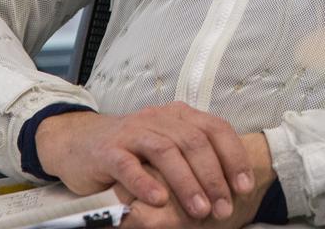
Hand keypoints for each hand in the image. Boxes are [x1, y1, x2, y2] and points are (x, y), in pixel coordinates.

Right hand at [35, 104, 254, 219]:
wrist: (80, 142)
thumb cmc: (133, 150)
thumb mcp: (167, 146)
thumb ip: (194, 157)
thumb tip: (231, 187)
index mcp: (179, 115)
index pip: (215, 128)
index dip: (233, 157)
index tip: (244, 186)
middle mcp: (158, 118)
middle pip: (193, 141)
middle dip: (213, 177)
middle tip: (223, 207)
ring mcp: (132, 132)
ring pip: (165, 151)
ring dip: (186, 183)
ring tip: (200, 210)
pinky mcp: (108, 150)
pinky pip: (128, 164)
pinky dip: (145, 182)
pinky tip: (158, 200)